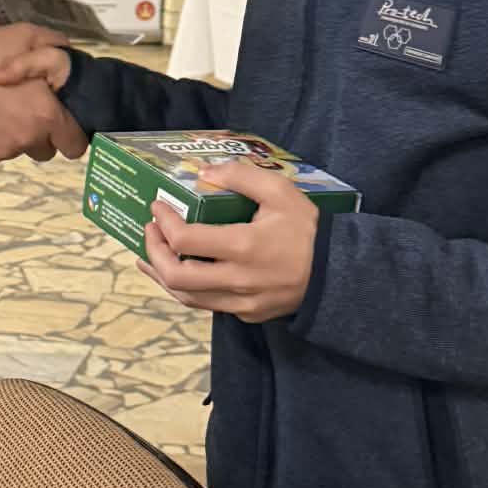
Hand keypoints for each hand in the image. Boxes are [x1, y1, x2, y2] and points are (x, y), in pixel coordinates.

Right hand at [0, 24, 81, 167]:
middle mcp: (25, 139)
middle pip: (45, 149)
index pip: (75, 143)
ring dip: (11, 133)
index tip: (61, 121)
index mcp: (44, 114)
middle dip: (39, 132)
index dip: (71, 132)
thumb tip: (72, 62)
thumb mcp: (23, 35)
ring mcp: (0, 153)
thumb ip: (56, 48)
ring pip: (17, 149)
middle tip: (21, 107)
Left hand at [138, 161, 317, 322]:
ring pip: (187, 297)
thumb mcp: (280, 192)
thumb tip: (205, 173)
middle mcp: (237, 280)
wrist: (338, 273)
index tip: (157, 208)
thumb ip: (242, 177)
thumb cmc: (308, 230)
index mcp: (243, 247)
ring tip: (149, 257)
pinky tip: (180, 274)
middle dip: (154, 252)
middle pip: (176, 277)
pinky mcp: (247, 314)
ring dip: (163, 276)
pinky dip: (187, 289)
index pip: (184, 240)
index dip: (163, 223)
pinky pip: (208, 304)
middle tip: (150, 232)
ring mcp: (242, 302)